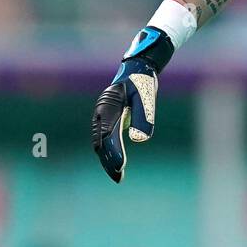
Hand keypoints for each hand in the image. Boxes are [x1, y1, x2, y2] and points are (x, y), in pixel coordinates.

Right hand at [91, 26, 173, 183]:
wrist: (137, 69)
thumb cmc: (142, 83)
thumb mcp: (146, 98)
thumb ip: (143, 117)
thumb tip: (139, 141)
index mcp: (108, 106)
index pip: (108, 135)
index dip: (114, 152)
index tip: (121, 166)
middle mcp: (101, 112)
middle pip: (100, 142)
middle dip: (108, 160)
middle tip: (118, 177)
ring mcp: (102, 116)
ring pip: (100, 142)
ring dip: (107, 159)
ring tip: (117, 175)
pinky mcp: (106, 119)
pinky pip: (104, 139)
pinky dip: (109, 152)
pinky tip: (117, 163)